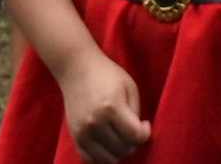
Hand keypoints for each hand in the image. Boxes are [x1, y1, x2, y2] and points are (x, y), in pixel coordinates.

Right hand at [49, 45, 151, 163]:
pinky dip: (102, 156)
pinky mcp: (75, 136)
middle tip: (131, 129)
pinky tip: (107, 143)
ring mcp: (83, 131)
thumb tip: (138, 136)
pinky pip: (90, 159)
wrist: (76, 67)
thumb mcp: (129, 87)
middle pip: (124, 149)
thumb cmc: (107, 74)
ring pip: (109, 159)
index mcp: (112, 107)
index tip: (144, 124)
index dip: (145, 133)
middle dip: (133, 142)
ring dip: (119, 152)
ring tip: (120, 137)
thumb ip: (135, 113)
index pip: (136, 136)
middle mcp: (95, 122)